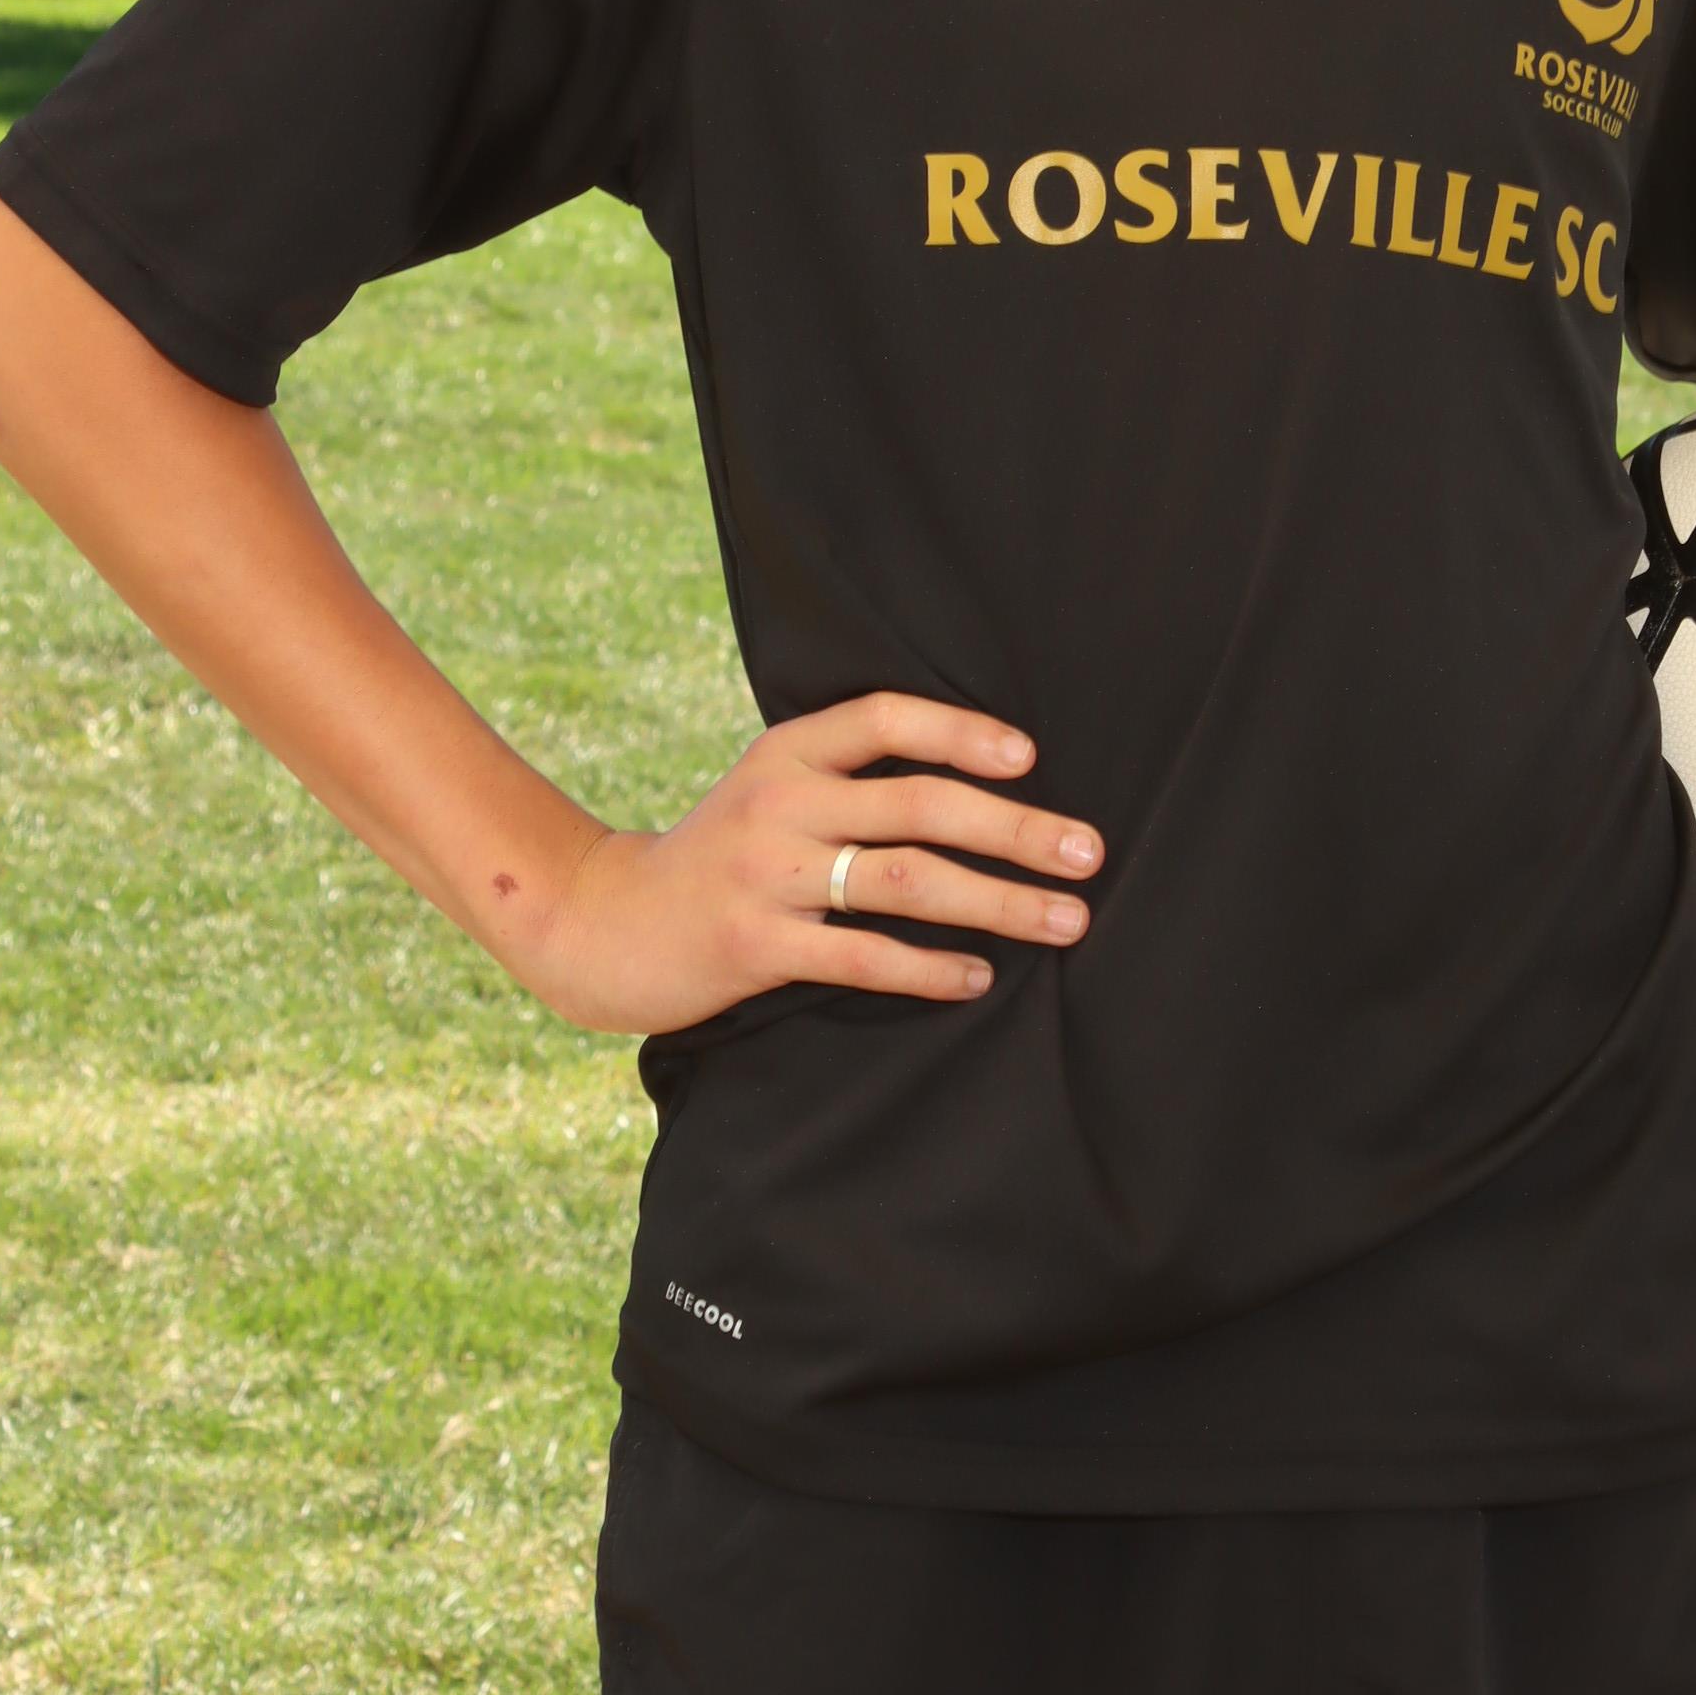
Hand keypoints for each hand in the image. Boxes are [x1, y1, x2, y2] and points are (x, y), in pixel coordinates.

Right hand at [506, 693, 1101, 1039]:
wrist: (606, 924)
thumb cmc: (720, 859)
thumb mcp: (771, 793)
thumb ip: (848, 782)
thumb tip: (980, 789)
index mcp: (787, 751)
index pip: (885, 717)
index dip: (961, 731)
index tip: (1030, 756)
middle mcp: (779, 801)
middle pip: (920, 802)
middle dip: (1017, 828)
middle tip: (1089, 851)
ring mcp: (765, 873)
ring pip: (906, 880)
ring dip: (999, 901)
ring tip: (1066, 919)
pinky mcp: (754, 944)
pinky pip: (862, 954)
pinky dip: (929, 967)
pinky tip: (977, 977)